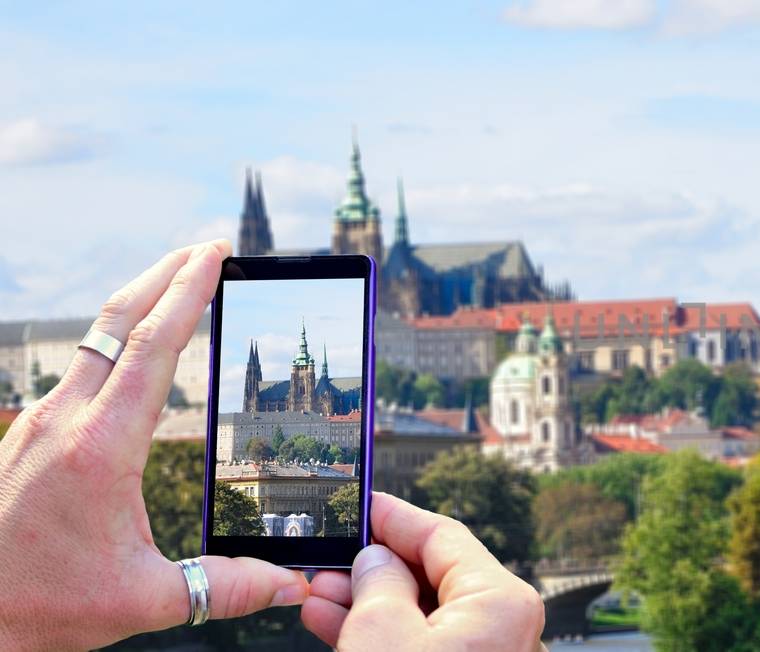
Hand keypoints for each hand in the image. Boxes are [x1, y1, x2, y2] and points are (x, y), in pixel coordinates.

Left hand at [0, 241, 309, 649]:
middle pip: (118, 320)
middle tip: (210, 247)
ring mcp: (37, 423)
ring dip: (139, 303)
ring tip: (177, 285)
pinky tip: (134, 354)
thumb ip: (224, 587)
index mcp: (101, 447)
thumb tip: (291, 584)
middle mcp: (64, 421)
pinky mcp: (25, 436)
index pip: (154, 347)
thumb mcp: (143, 599)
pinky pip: (79, 368)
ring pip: (94, 340)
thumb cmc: (41, 608)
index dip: (189, 293)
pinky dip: (116, 341)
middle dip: (166, 273)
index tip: (217, 254)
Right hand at [301, 492, 544, 649]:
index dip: (395, 518)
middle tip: (328, 561)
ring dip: (369, 603)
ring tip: (320, 596)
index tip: (361, 505)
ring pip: (424, 614)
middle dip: (373, 567)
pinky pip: (424, 644)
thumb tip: (375, 561)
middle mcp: (505, 626)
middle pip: (432, 575)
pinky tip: (336, 625)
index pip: (443, 535)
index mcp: (501, 601)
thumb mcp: (382, 634)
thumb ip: (377, 584)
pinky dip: (384, 634)